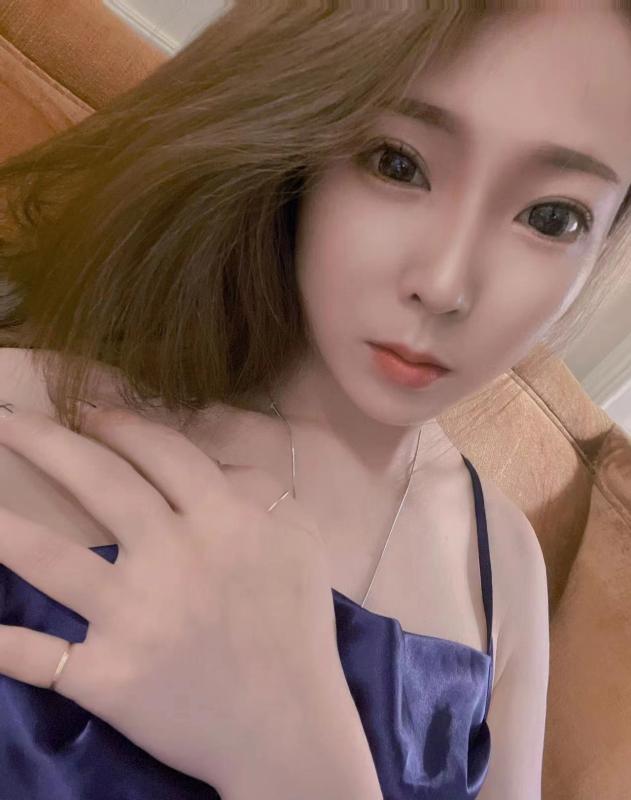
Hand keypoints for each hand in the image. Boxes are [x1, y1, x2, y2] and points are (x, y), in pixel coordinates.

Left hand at [0, 401, 347, 791]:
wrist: (287, 726)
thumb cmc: (297, 626)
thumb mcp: (300, 540)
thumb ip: (261, 490)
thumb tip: (216, 464)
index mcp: (220, 519)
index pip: (160, 453)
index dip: (120, 424)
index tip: (90, 412)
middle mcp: (169, 557)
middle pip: (99, 483)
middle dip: (48, 442)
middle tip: (8, 422)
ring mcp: (131, 617)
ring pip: (50, 560)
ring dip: (3, 528)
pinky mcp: (106, 675)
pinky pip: (39, 655)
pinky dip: (2, 642)